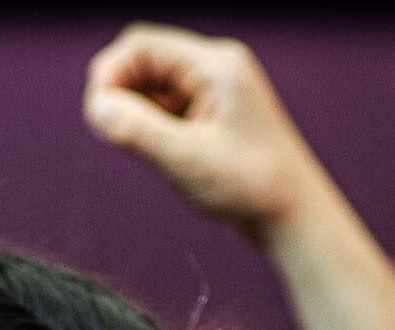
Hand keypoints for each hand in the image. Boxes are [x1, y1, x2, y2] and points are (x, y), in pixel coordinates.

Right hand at [84, 23, 327, 239]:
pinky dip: (156, 124)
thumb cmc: (253, 190)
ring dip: (139, 112)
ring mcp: (219, 88)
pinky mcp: (217, 111)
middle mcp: (219, 67)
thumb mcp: (186, 161)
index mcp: (217, 66)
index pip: (141, 45)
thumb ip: (137, 131)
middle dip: (123, 94)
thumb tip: (98, 107)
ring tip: (154, 153)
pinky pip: (170, 104)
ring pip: (156, 84)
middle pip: (146, 60)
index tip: (98, 115)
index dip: (110, 74)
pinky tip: (167, 155)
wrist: (296, 218)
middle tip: (116, 136)